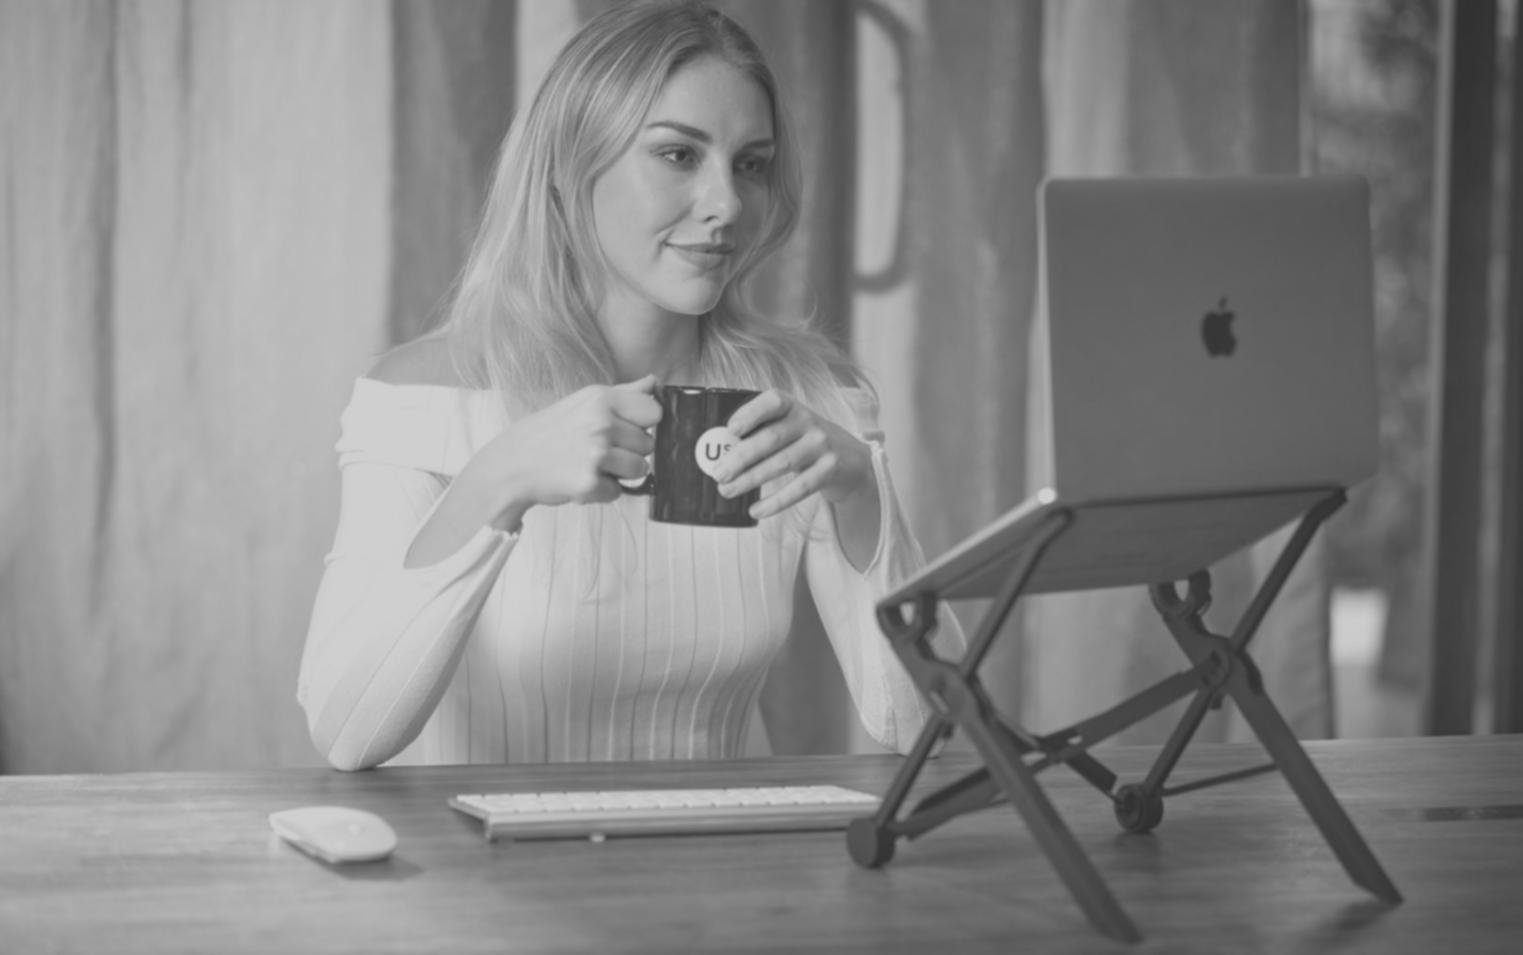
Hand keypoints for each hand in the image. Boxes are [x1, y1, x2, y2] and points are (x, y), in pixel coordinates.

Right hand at [479, 375, 659, 520]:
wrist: (511, 465)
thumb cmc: (549, 433)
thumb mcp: (583, 403)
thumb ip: (623, 394)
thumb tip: (653, 382)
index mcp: (601, 399)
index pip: (654, 412)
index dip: (643, 425)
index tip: (624, 429)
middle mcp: (600, 423)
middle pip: (648, 445)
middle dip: (628, 452)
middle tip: (597, 450)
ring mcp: (595, 454)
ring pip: (640, 469)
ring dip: (619, 473)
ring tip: (591, 465)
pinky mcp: (590, 483)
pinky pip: (618, 491)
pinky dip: (602, 491)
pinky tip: (580, 479)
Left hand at [711, 389, 872, 519]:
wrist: (850, 460)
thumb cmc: (803, 443)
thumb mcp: (788, 430)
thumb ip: (760, 436)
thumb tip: (719, 458)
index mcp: (792, 407)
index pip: (773, 401)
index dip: (751, 413)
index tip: (731, 429)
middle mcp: (808, 421)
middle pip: (771, 438)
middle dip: (740, 457)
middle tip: (718, 474)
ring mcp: (822, 444)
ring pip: (782, 464)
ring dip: (750, 480)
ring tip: (727, 491)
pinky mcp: (830, 469)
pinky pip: (799, 488)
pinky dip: (775, 502)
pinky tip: (756, 510)